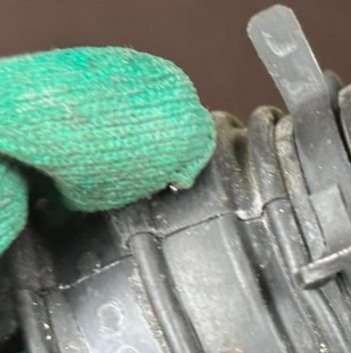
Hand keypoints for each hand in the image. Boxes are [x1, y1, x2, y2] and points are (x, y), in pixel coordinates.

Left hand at [0, 47, 213, 253]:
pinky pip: (136, 82)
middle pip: (184, 123)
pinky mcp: (130, 57)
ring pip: (163, 100)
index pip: (201, 156)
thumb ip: (147, 184)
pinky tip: (104, 111)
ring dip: (149, 116)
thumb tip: (145, 183)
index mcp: (194, 137)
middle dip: (166, 140)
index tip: (168, 176)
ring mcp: (157, 73)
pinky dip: (126, 96)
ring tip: (120, 132)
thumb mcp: (122, 194)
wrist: (47, 119)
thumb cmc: (85, 163)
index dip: (181, 169)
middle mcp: (184, 100)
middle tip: (143, 155)